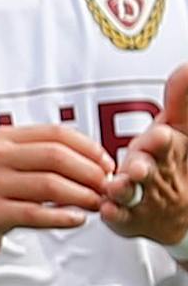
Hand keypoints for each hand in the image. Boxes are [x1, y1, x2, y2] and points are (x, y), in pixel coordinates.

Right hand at [0, 123, 111, 272]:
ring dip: (82, 196)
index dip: (90, 148)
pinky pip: (35, 213)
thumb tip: (98, 161)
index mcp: (2, 139)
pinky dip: (63, 217)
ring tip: (98, 205)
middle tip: (109, 188)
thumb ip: (45, 159)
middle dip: (90, 172)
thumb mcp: (11, 167)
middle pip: (56, 156)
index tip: (108, 166)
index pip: (56, 133)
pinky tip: (77, 220)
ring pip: (49, 185)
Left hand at [102, 63, 187, 245]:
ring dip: (124, 190)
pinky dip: (113, 214)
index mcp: (168, 151)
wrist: (177, 211)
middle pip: (149, 170)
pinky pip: (119, 217)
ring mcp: (141, 197)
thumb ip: (180, 100)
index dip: (162, 141)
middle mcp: (156, 175)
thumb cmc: (169, 161)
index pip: (167, 143)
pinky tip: (106, 209)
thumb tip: (186, 68)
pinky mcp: (126, 216)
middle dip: (143, 168)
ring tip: (116, 187)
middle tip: (137, 168)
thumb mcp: (178, 129)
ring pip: (132, 193)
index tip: (160, 135)